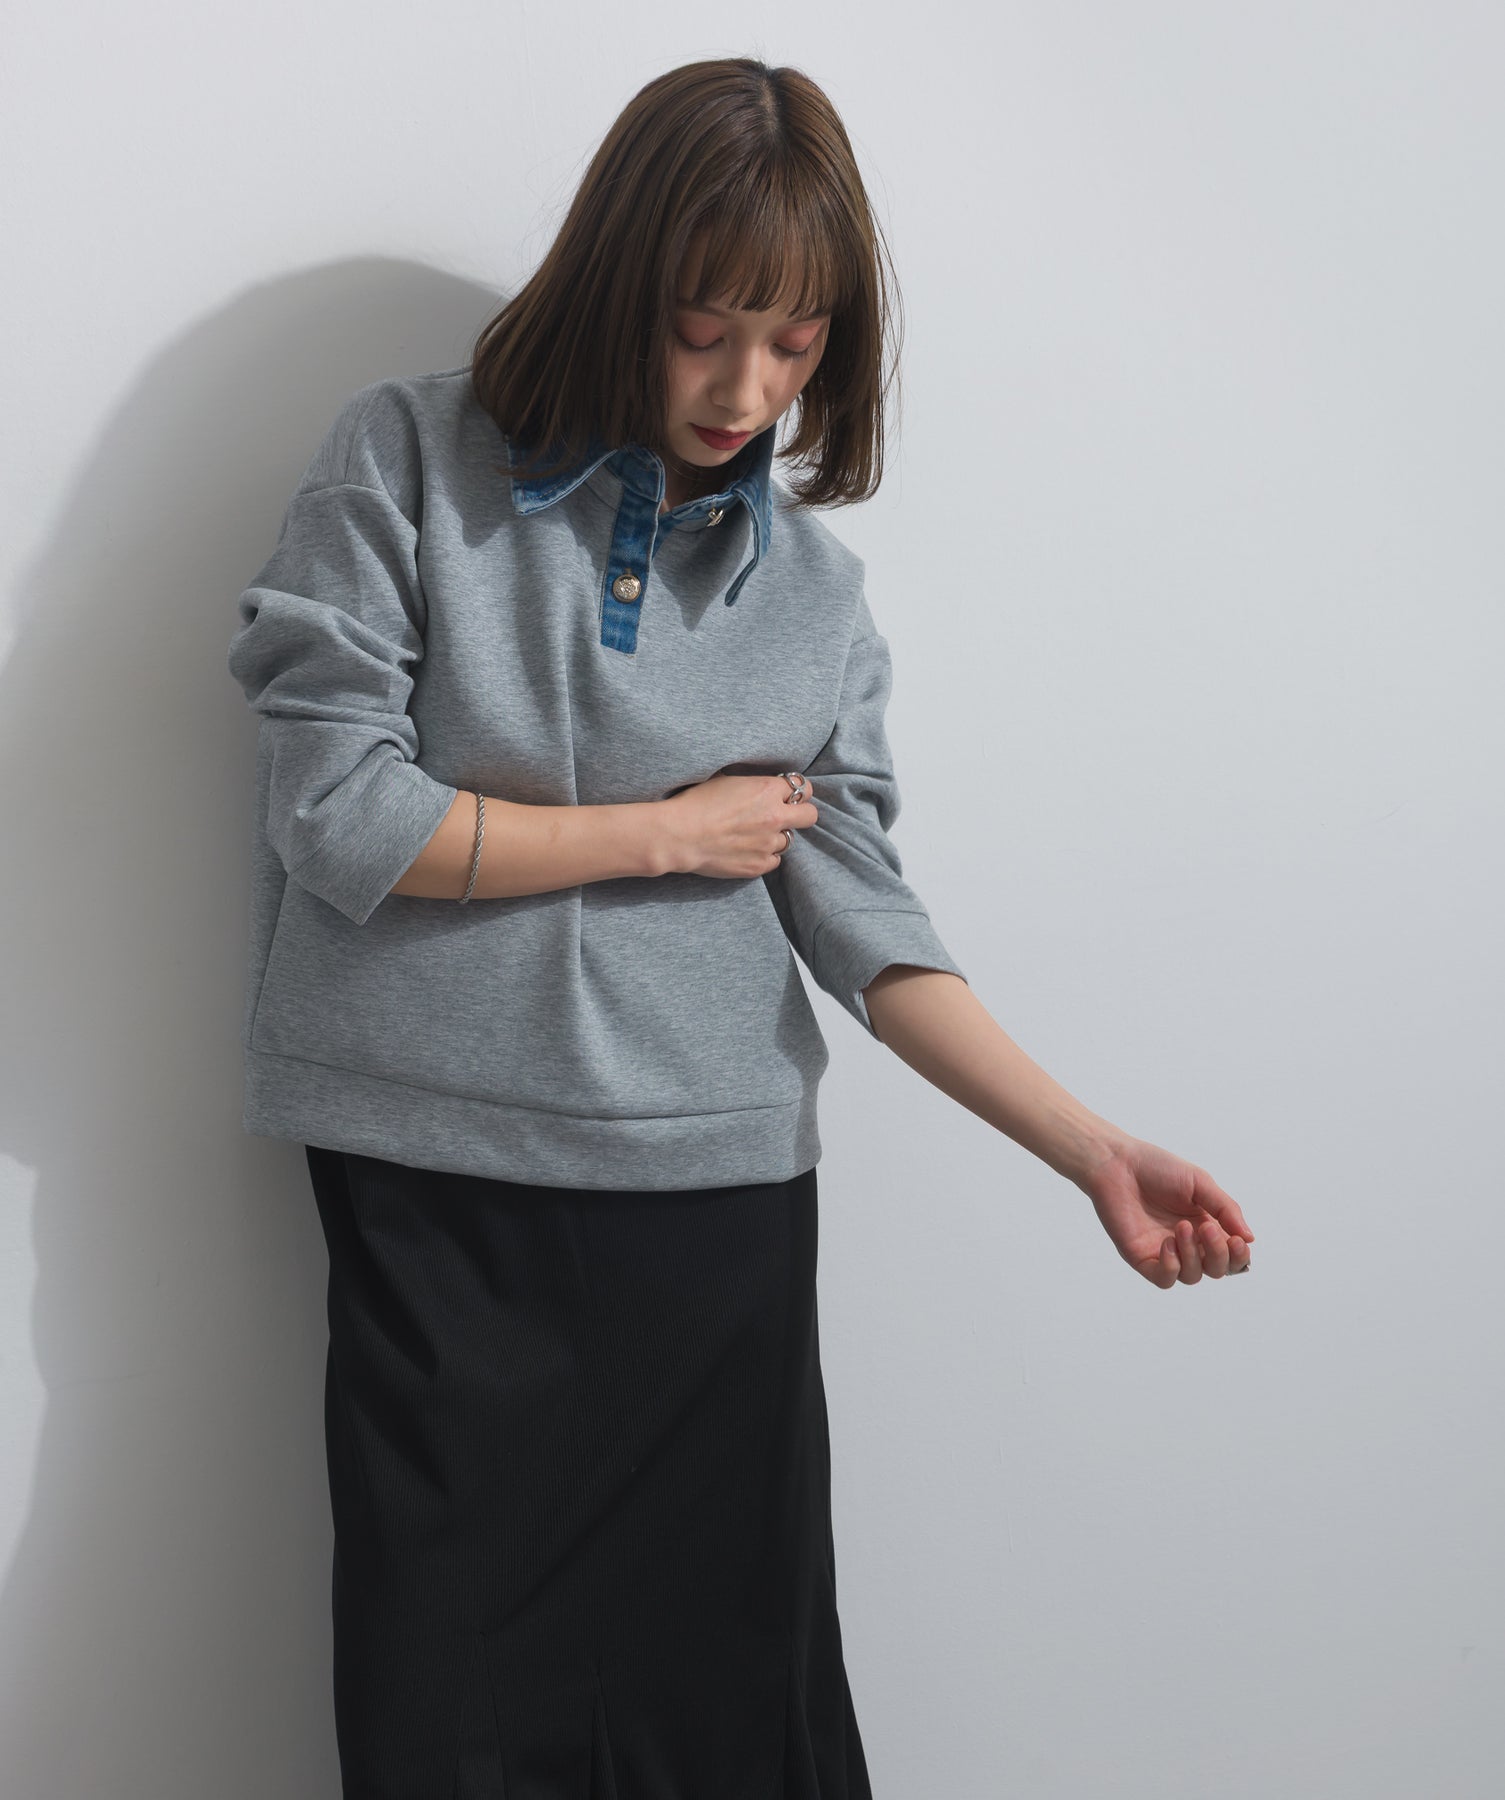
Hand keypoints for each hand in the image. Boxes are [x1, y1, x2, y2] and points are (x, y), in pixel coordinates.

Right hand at [659, 772, 818, 878]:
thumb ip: (752, 783)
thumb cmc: (697, 803)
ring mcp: (768, 844)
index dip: (796, 791)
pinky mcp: (759, 865)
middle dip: (800, 813)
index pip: (803, 788)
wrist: (680, 835)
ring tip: (753, 835)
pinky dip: (764, 855)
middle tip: (785, 815)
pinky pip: (773, 860)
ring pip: (789, 840)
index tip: (788, 795)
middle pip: (810, 815)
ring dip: (776, 836)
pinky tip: (746, 849)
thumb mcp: (727, 779)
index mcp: (768, 790)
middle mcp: (775, 817)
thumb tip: (762, 785)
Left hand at [1075, 1134, 1254, 1288]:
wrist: (1117, 1164)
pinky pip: (1165, 1280)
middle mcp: (1188, 1243)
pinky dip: (1172, 1267)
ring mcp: (1164, 1252)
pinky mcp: (1141, 1258)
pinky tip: (1166, 1244)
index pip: (1232, 1255)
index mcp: (1206, 1225)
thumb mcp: (1200, 1183)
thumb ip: (1225, 1209)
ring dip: (1193, 1255)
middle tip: (1205, 1227)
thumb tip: (1250, 1238)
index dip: (1239, 1255)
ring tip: (1180, 1228)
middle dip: (1218, 1254)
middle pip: (1217, 1270)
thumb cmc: (1157, 1168)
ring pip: (1193, 1276)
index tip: (1237, 1240)